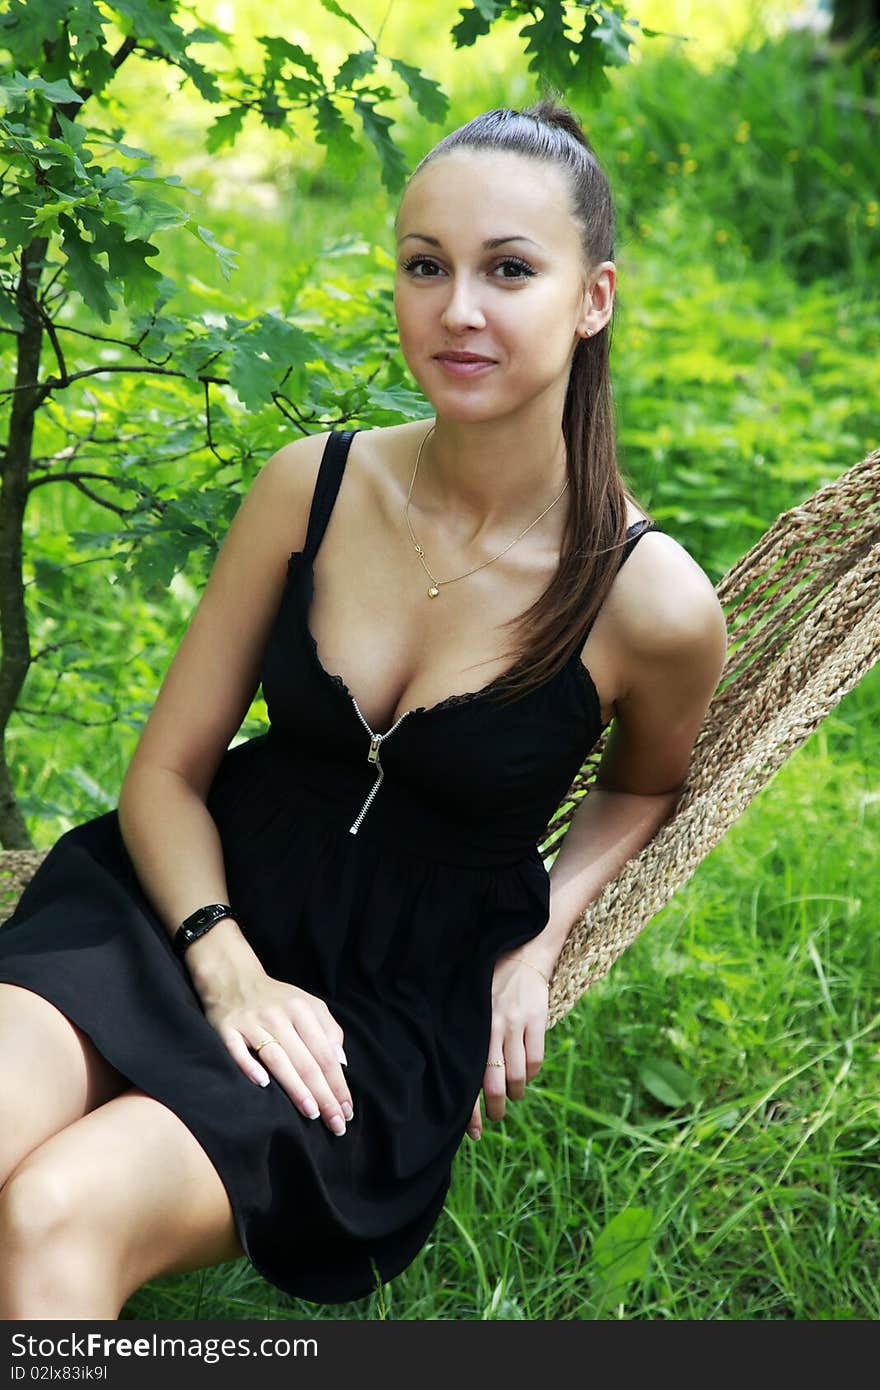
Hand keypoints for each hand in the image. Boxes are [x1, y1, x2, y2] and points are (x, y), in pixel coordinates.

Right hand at [200, 964, 353, 1135]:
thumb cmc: (277, 999)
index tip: (347, 1110)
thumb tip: (342, 1062)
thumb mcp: (309, 1005)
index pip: (325, 1053)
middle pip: (305, 1060)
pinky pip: (237, 1050)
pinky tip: (263, 1085)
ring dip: (295, 1087)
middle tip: (336, 1123)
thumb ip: (328, 1030)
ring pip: (277, 1058)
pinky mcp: (227, 1029)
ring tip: (311, 1112)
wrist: (233, 978)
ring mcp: (251, 1022)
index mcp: (302, 1010)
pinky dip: (249, 1066)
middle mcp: (278, 1016)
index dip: (338, 1083)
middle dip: (324, 1094)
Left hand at [465, 952, 549, 1141]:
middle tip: (496, 1116)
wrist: (523, 954)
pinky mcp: (536, 1020)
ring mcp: (515, 1024)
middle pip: (493, 1083)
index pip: (469, 1078)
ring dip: (516, 1092)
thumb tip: (463, 1079)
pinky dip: (532, 1074)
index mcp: (471, 1029)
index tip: (473, 1132)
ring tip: (513, 1094)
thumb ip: (470, 1039)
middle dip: (495, 1108)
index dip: (471, 1110)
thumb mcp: (473, 1009)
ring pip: (517, 1076)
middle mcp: (491, 1028)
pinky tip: (527, 1075)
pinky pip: (536, 1060)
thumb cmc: (491, 985)